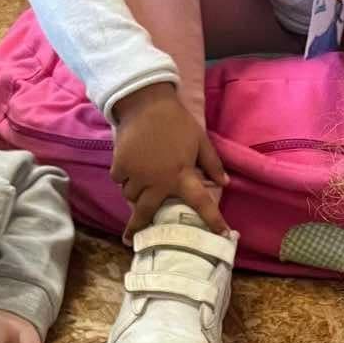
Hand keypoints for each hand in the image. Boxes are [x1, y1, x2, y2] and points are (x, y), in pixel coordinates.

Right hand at [111, 84, 228, 239]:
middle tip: (132, 240)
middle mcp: (158, 181)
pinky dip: (123, 179)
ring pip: (131, 197)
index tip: (222, 235)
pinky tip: (128, 172)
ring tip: (138, 189)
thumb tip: (225, 184)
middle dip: (138, 227)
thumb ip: (212, 163)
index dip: (213, 220)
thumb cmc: (177, 122)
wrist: (145, 102)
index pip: (201, 203)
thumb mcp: (200, 140)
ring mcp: (137, 175)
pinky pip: (119, 181)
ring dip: (134, 196)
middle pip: (147, 213)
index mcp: (182, 176)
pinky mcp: (120, 165)